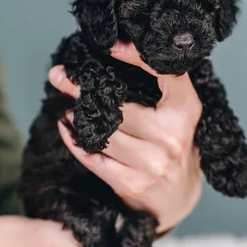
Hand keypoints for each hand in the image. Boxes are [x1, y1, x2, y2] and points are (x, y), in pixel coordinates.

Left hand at [49, 40, 202, 232]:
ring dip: (77, 116)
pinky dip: (75, 141)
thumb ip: (164, 88)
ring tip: (66, 105)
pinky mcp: (131, 183)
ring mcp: (151, 163)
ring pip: (103, 132)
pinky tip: (66, 128)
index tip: (110, 46)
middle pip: (118, 107)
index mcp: (186, 112)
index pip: (166, 76)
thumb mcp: (182, 115)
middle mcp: (171, 137)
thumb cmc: (177, 147)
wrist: (179, 200)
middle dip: (81, 90)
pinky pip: (93, 157)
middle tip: (60, 76)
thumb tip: (120, 51)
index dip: (138, 57)